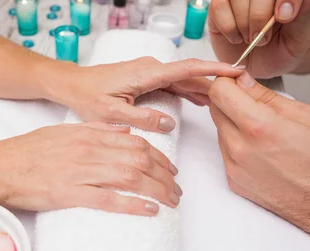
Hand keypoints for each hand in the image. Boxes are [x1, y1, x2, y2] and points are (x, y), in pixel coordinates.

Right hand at [0, 122, 180, 215]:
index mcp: (87, 134)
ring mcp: (78, 172)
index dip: (159, 156)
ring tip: (172, 201)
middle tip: (178, 190)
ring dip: (157, 190)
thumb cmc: (26, 152)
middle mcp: (87, 150)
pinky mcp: (68, 194)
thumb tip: (124, 132)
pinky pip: (107, 199)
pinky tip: (150, 210)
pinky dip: (132, 204)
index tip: (171, 169)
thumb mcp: (62, 131)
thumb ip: (95, 130)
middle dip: (165, 175)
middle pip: (139, 160)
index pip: (135, 142)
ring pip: (129, 177)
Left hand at [51, 57, 242, 132]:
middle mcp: (150, 69)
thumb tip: (168, 123)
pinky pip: (173, 83)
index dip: (214, 71)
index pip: (188, 69)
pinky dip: (188, 91)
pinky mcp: (145, 78)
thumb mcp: (112, 113)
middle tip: (237, 95)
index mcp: (146, 74)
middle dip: (214, 83)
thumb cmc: (88, 97)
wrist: (73, 85)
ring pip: (182, 79)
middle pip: (190, 75)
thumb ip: (142, 118)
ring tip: (224, 100)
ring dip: (202, 88)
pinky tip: (200, 101)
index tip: (236, 72)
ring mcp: (149, 72)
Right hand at [208, 0, 309, 77]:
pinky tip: (235, 37)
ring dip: (244, 23)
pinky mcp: (219, 6)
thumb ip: (302, 16)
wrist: (255, 68)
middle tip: (264, 39)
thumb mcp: (298, 40)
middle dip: (260, 16)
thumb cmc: (278, 52)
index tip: (284, 18)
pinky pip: (219, 7)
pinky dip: (228, 27)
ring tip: (249, 39)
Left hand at [208, 72, 309, 238]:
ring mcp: (234, 168)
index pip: (219, 91)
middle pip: (215, 109)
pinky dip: (237, 144)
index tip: (238, 81)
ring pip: (219, 130)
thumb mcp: (304, 115)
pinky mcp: (233, 182)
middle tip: (254, 103)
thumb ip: (265, 96)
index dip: (227, 81)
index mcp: (259, 126)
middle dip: (230, 100)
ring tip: (264, 131)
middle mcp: (240, 148)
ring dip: (234, 123)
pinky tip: (262, 150)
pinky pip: (225, 152)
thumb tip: (242, 80)